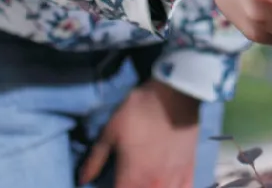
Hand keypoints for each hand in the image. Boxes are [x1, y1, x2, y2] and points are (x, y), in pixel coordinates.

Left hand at [77, 80, 198, 187]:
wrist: (175, 93)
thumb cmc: (140, 111)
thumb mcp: (111, 131)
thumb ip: (96, 159)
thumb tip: (82, 179)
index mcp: (131, 180)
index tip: (113, 183)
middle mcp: (153, 187)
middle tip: (126, 180)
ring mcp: (174, 181)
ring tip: (143, 181)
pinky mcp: (189, 171)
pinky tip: (166, 185)